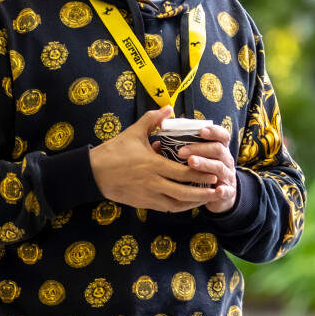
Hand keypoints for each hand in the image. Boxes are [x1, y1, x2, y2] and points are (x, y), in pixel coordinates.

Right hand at [89, 107, 220, 211]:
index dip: (200, 174)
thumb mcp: (133, 132)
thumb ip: (152, 119)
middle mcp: (153, 183)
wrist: (94, 173)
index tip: (214, 173)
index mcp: (153, 164)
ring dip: (194, 203)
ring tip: (208, 199)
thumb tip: (168, 107)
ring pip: (177, 204)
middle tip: (220, 190)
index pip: (183, 172)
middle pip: (184, 192)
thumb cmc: (114, 152)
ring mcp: (149, 196)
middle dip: (204, 193)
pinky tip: (189, 202)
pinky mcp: (144, 204)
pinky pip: (166, 208)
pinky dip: (180, 206)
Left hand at [177, 123, 236, 213]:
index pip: (221, 135)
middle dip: (201, 148)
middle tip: (182, 152)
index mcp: (218, 147)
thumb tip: (156, 144)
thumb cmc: (201, 170)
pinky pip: (227, 191)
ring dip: (206, 164)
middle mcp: (225, 159)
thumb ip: (178, 148)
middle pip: (218, 149)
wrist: (219, 192)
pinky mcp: (228, 192)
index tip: (200, 131)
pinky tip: (216, 190)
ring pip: (219, 167)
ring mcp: (227, 175)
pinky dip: (222, 191)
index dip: (213, 131)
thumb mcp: (194, 156)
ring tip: (191, 163)